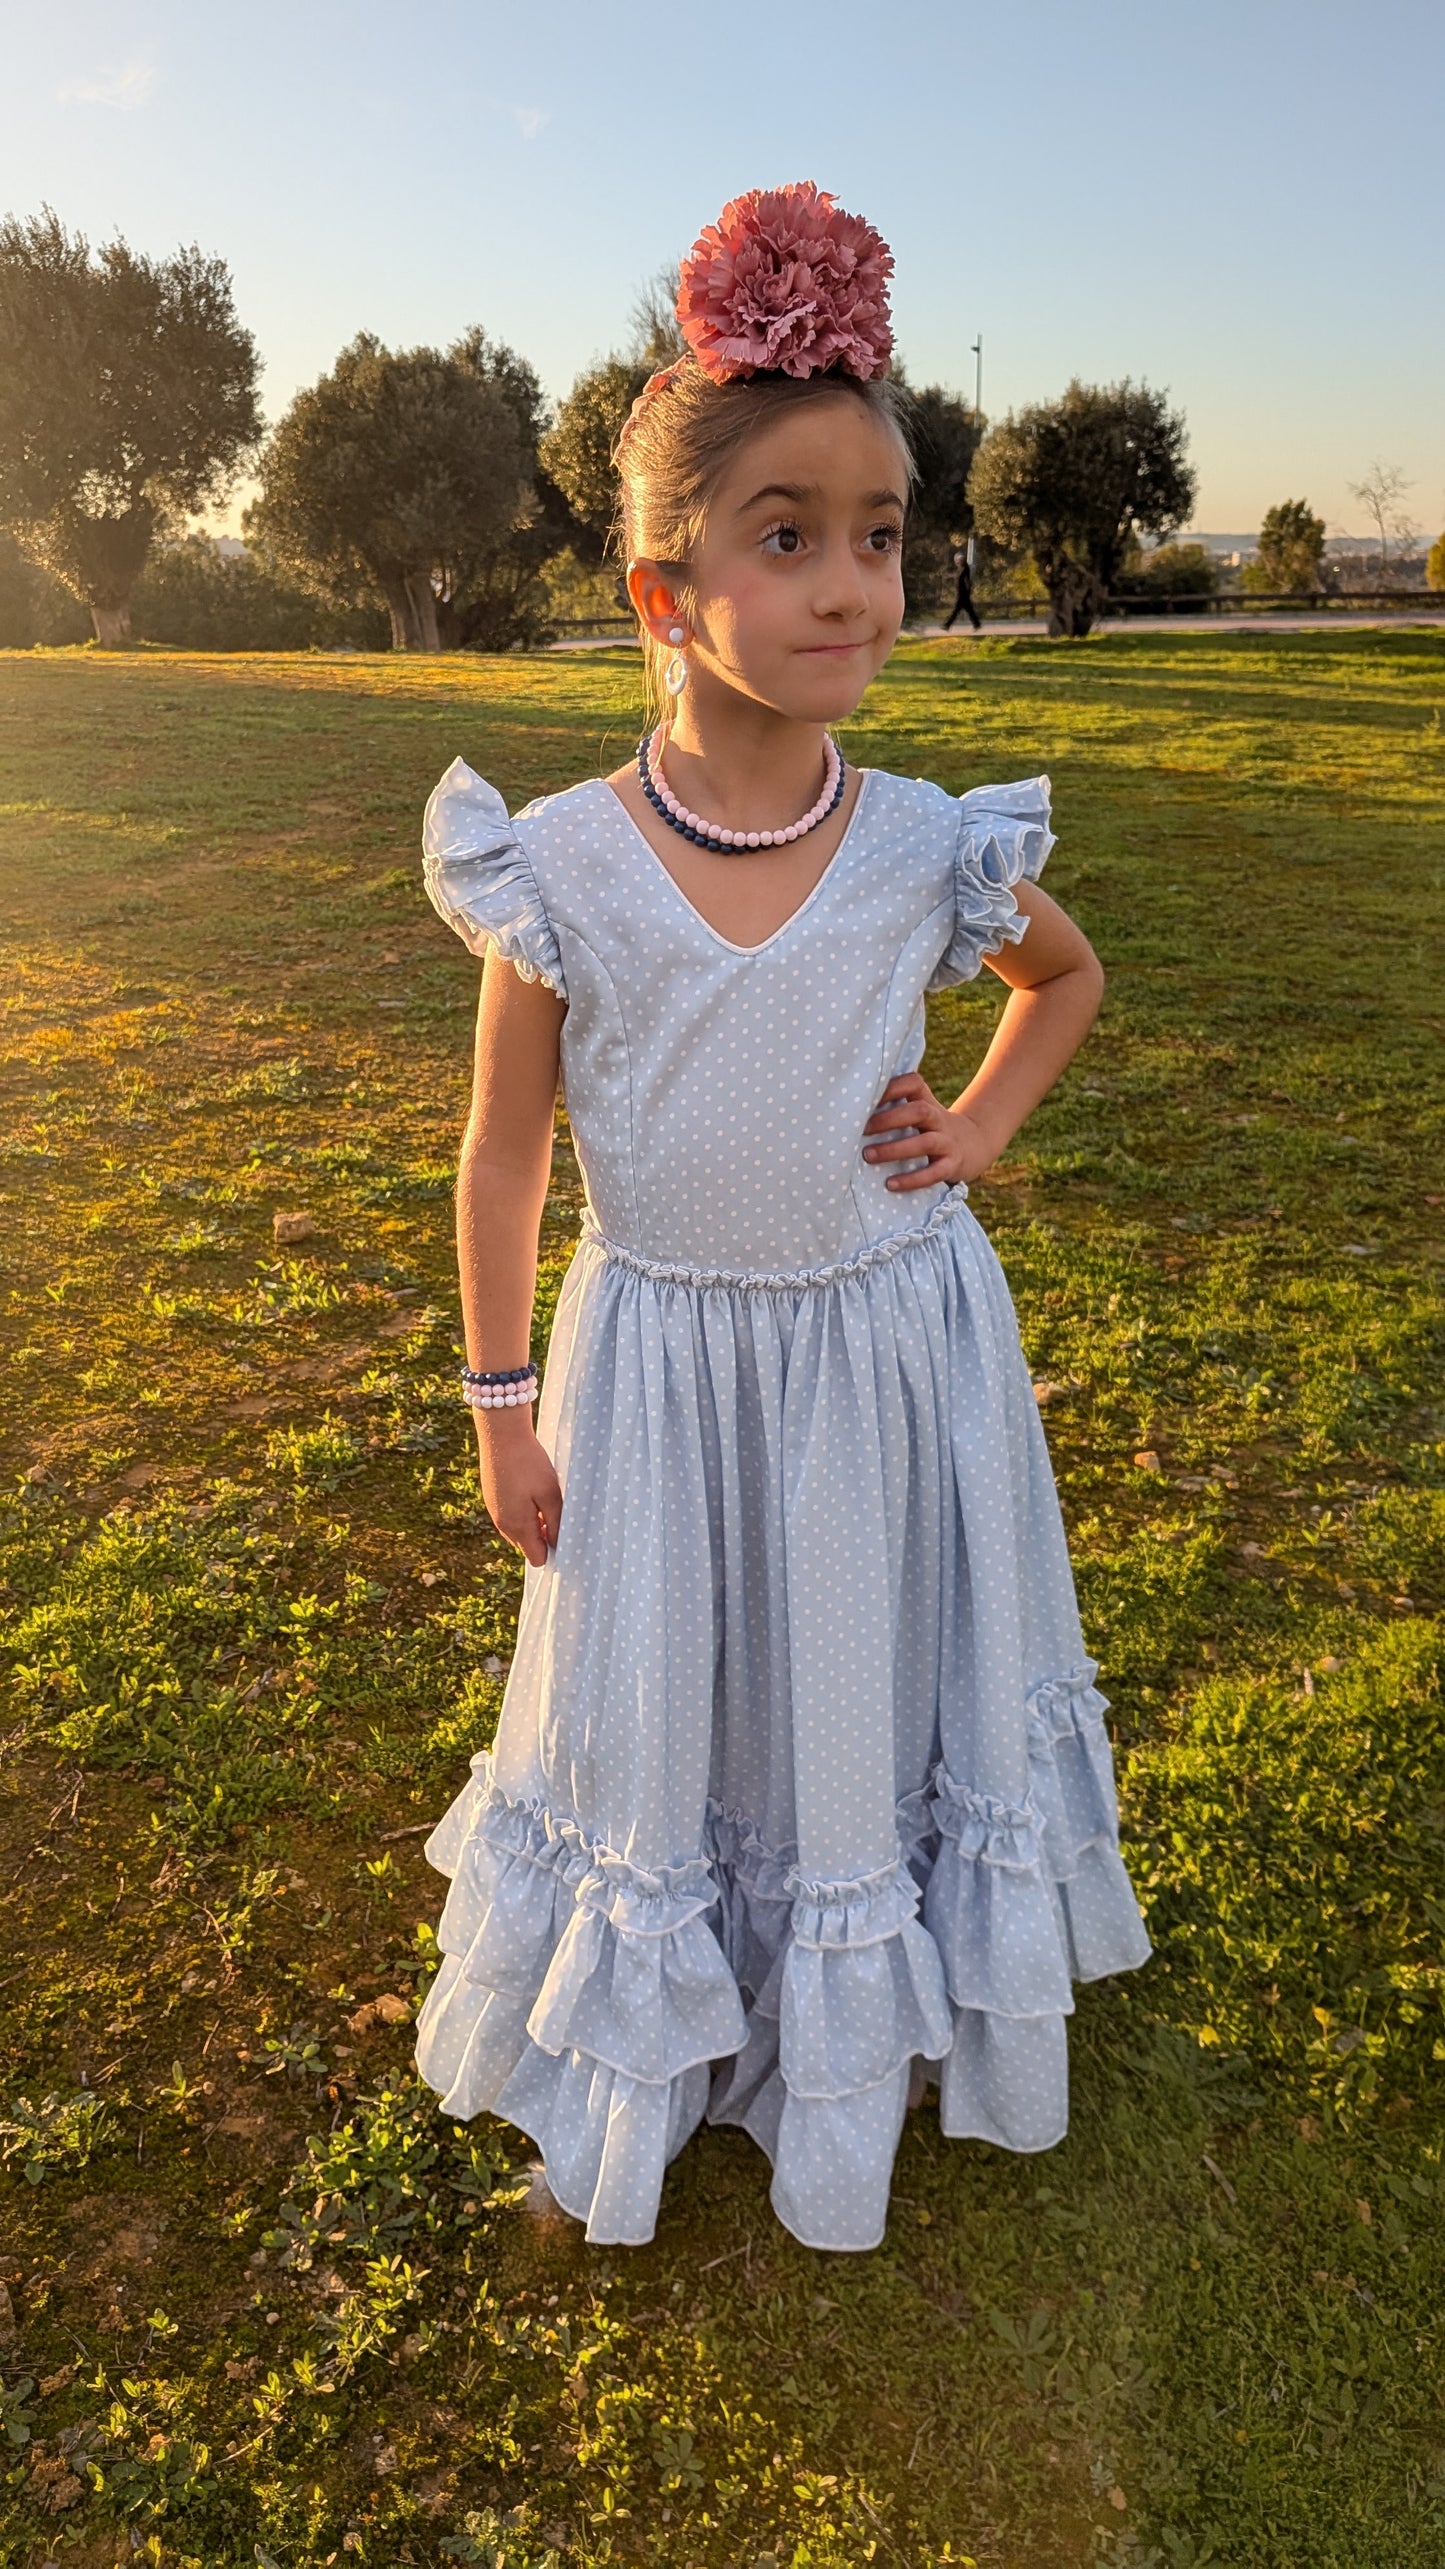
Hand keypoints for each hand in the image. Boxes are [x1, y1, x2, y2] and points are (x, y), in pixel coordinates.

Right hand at [474, 1409, 562, 1566]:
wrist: (501, 1434)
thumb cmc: (529, 1463)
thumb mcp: (550, 1493)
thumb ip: (555, 1522)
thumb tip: (557, 1543)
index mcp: (518, 1526)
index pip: (536, 1558)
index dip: (552, 1550)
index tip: (563, 1532)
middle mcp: (502, 1523)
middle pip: (526, 1545)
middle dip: (542, 1536)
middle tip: (555, 1510)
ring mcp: (494, 1510)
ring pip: (518, 1530)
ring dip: (533, 1522)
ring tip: (542, 1498)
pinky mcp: (491, 1498)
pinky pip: (509, 1516)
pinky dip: (522, 1510)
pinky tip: (529, 1489)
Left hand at [861, 1074, 999, 1190]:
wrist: (974, 1144)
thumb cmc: (931, 1128)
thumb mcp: (920, 1112)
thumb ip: (895, 1107)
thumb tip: (849, 1109)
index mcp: (927, 1102)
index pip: (913, 1083)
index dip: (892, 1086)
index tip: (867, 1096)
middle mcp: (939, 1119)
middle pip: (918, 1112)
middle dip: (888, 1120)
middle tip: (861, 1130)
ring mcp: (948, 1142)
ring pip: (925, 1142)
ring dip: (894, 1150)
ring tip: (868, 1156)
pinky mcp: (953, 1165)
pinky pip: (934, 1173)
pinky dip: (912, 1179)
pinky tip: (891, 1184)